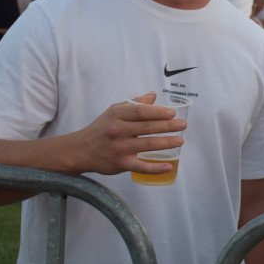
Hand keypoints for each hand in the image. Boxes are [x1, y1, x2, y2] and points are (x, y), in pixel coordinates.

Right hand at [72, 92, 186, 175]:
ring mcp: (119, 148)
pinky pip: (141, 166)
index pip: (141, 112)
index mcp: (117, 115)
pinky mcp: (120, 164)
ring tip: (180, 140)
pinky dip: (155, 168)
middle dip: (168, 126)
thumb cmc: (101, 129)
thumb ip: (134, 104)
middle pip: (147, 127)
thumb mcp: (113, 111)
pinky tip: (169, 166)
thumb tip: (153, 95)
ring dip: (166, 143)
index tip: (173, 113)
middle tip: (183, 125)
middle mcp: (117, 131)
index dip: (158, 112)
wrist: (80, 150)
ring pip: (147, 145)